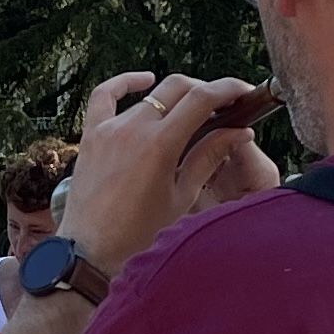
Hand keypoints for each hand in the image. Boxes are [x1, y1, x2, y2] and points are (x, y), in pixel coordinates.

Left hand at [68, 73, 280, 272]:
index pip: (202, 99)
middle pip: (179, 88)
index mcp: (160, 144)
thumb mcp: (182, 196)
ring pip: (150, 94)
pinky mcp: (92, 134)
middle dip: (206, 90)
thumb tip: (238, 132)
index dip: (228, 89)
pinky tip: (144, 81)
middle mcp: (134, 128)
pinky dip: (126, 83)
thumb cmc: (138, 233)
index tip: (242, 91)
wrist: (91, 251)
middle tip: (222, 104)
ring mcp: (110, 128)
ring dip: (175, 95)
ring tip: (191, 108)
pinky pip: (105, 95)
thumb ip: (209, 157)